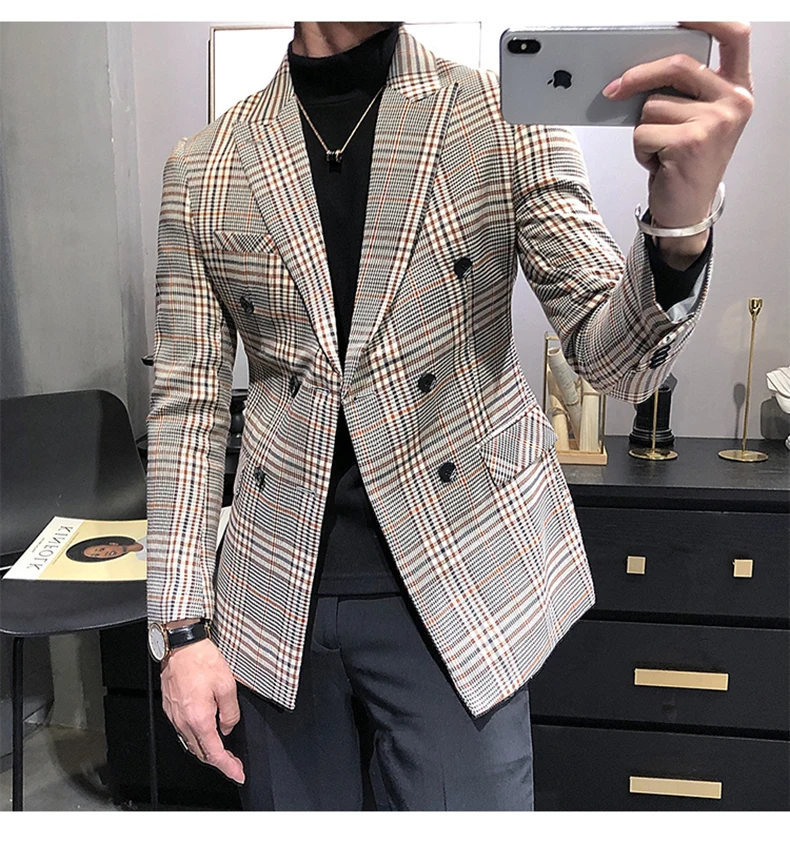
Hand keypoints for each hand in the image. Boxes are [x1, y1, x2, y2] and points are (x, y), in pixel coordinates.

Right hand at [160, 638, 245, 783]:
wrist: (181, 646)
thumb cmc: (202, 661)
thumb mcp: (227, 685)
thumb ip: (230, 712)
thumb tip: (228, 726)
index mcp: (199, 718)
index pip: (214, 753)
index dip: (227, 767)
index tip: (237, 774)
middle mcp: (183, 721)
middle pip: (201, 752)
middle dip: (218, 761)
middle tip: (234, 763)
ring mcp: (174, 716)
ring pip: (191, 743)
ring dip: (207, 750)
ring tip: (222, 750)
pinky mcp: (170, 708)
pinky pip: (184, 731)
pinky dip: (197, 737)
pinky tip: (206, 732)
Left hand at [603, 22, 753, 261]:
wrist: (687, 210)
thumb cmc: (685, 162)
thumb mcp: (694, 119)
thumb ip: (683, 90)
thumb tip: (638, 68)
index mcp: (738, 89)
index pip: (735, 35)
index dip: (709, 17)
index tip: (680, 14)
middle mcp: (735, 102)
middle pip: (677, 66)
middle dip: (638, 77)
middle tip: (614, 88)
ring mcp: (716, 123)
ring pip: (653, 105)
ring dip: (643, 128)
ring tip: (659, 148)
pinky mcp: (691, 143)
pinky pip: (643, 131)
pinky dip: (639, 148)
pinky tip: (656, 162)